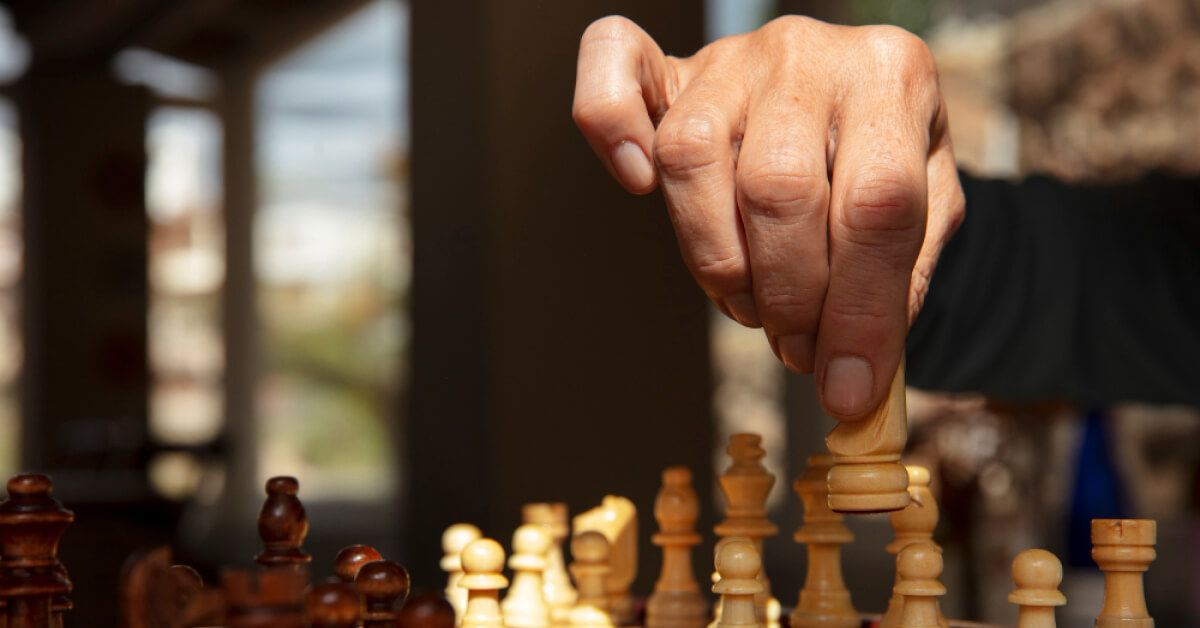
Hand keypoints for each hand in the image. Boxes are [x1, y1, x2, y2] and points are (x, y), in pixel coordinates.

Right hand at [572, 15, 963, 419]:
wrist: (850, 93)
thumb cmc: (883, 159)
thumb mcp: (929, 209)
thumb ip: (902, 278)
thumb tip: (856, 373)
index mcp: (893, 78)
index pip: (878, 206)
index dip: (860, 313)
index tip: (848, 388)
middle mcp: (809, 54)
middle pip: (779, 188)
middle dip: (788, 298)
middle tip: (798, 349)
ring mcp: (734, 58)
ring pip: (693, 155)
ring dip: (717, 258)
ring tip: (749, 303)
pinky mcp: (674, 67)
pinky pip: (616, 66)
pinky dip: (610, 126)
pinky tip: (635, 182)